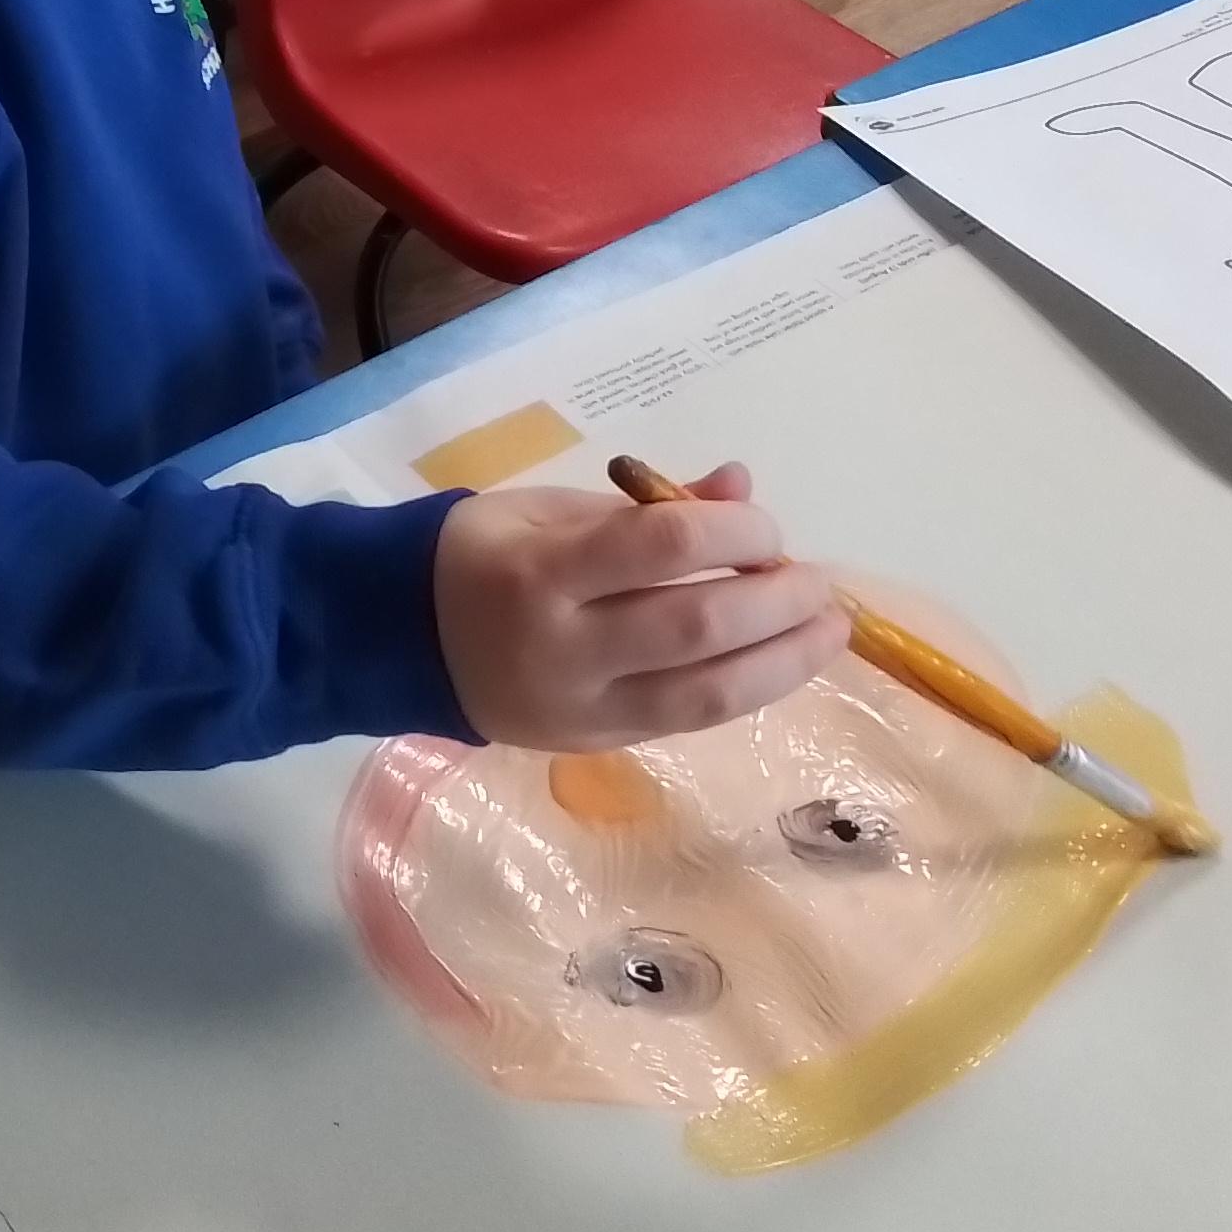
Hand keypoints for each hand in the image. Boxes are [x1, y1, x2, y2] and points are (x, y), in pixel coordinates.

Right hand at [431, 462, 848, 750]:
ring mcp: (581, 709)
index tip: (765, 523)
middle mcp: (564, 647)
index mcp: (544, 571)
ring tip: (829, 631)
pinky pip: (687, 721)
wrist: (402, 641)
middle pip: (696, 629)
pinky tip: (781, 663)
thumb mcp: (549, 509)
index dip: (733, 531)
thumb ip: (645, 508)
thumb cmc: (480, 556)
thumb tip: (740, 488)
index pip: (661, 547)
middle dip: (777, 603)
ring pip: (706, 696)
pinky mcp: (596, 744)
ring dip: (784, 662)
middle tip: (822, 583)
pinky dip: (745, 690)